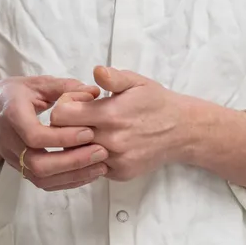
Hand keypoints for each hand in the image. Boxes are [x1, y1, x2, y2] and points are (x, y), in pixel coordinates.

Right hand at [0, 75, 107, 191]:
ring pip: (41, 179)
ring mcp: (14, 159)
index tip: (88, 132)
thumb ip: (64, 87)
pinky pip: (43, 184)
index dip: (62, 138)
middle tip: (101, 152)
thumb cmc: (13, 96)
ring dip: (73, 176)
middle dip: (72, 162)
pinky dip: (68, 182)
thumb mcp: (35, 84)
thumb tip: (93, 92)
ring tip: (100, 166)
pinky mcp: (21, 169)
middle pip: (38, 164)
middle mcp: (9, 142)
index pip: (34, 135)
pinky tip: (88, 173)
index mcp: (11, 115)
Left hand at [49, 67, 190, 182]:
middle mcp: (111, 140)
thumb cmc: (156, 102)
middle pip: (64, 137)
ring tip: (90, 130)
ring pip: (76, 155)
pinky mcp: (120, 173)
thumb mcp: (136, 82)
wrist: (183, 130)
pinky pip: (93, 167)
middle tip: (80, 117)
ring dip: (77, 144)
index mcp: (110, 114)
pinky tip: (103, 144)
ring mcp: (115, 160)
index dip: (64, 106)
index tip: (77, 101)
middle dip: (65, 126)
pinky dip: (92, 157)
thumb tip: (96, 71)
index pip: (61, 115)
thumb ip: (113, 77)